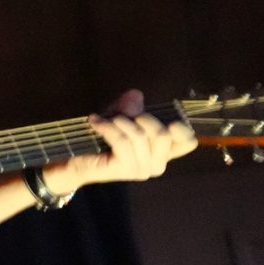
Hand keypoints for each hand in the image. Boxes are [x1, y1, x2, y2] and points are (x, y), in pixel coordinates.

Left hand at [45, 90, 195, 197]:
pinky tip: (95, 122)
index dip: (182, 129)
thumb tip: (135, 95)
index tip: (167, 119)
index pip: (188, 143)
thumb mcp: (120, 118)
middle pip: (164, 135)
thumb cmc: (102, 140)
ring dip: (120, 122)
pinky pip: (122, 141)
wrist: (75, 161)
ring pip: (141, 136)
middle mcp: (157, 165)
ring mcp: (142, 170)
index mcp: (163, 153)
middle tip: (122, 115)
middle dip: (143, 118)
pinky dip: (107, 126)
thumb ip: (131, 107)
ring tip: (104, 119)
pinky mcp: (125, 169)